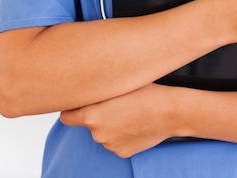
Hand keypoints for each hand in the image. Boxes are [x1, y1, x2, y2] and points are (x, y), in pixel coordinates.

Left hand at [60, 83, 180, 156]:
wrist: (170, 111)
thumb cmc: (146, 92)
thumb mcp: (117, 83)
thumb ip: (96, 89)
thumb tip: (82, 88)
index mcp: (91, 115)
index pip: (66, 116)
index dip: (71, 108)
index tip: (78, 102)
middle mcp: (97, 133)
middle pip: (87, 122)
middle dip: (96, 113)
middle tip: (114, 101)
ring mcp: (110, 145)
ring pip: (103, 131)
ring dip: (110, 123)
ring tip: (129, 110)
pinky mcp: (123, 152)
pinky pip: (116, 141)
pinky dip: (122, 133)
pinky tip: (135, 122)